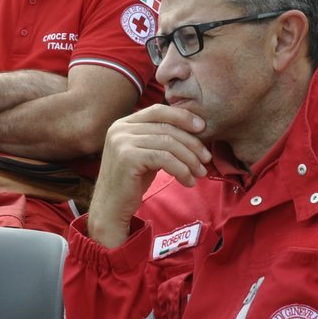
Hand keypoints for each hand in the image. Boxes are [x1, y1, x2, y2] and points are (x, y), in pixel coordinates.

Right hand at [88, 105, 210, 247]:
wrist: (110, 208)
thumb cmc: (131, 182)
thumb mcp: (146, 153)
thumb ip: (160, 138)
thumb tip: (196, 128)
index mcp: (124, 123)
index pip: (159, 111)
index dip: (183, 116)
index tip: (202, 128)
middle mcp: (120, 128)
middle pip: (167, 128)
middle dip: (192, 143)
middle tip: (206, 158)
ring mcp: (122, 142)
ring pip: (168, 143)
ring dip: (190, 159)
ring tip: (200, 173)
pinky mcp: (127, 157)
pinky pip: (164, 159)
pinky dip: (181, 170)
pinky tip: (188, 181)